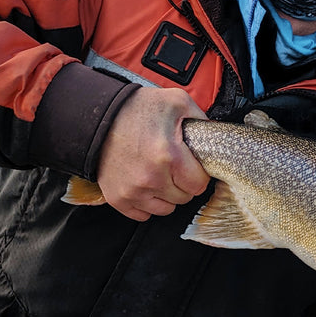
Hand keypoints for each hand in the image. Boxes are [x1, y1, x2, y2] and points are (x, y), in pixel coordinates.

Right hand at [96, 87, 209, 220]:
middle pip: (184, 198)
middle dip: (183, 183)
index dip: (199, 174)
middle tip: (174, 166)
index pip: (199, 184)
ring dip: (166, 195)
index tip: (192, 165)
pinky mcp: (118, 198)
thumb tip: (217, 135)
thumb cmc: (137, 109)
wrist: (99, 117)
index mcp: (169, 156)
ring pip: (165, 209)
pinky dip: (147, 203)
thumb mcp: (177, 102)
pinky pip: (143, 215)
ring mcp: (133, 191)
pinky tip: (145, 184)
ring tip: (159, 174)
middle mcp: (151, 178)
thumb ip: (201, 119)